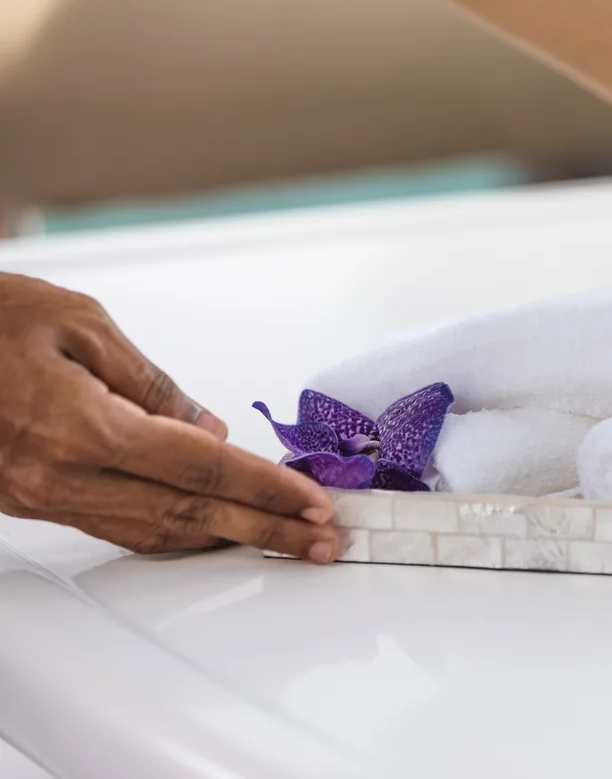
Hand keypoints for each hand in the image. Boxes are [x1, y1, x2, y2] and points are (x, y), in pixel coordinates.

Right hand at [0, 273, 339, 560]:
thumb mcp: (82, 325)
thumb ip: (154, 384)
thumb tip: (209, 428)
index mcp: (81, 426)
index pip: (202, 467)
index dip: (266, 488)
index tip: (313, 502)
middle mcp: (63, 474)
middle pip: (189, 513)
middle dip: (265, 528)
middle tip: (322, 542)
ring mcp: (45, 496)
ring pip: (156, 532)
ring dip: (227, 538)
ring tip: (283, 541)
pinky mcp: (33, 502)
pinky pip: (119, 528)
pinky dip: (176, 534)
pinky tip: (212, 533)